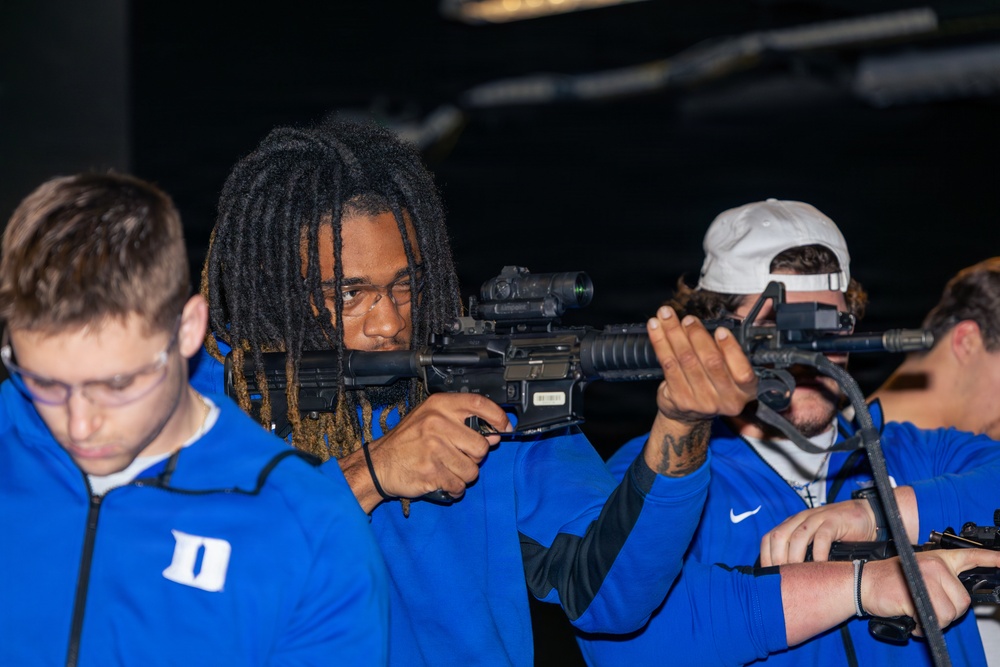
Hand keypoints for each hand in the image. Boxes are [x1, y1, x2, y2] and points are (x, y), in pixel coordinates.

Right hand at [365, 393, 510, 502]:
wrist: (379, 464)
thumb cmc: (407, 441)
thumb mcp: (431, 420)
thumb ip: (463, 424)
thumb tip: (495, 435)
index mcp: (439, 406)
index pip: (479, 403)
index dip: (498, 416)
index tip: (505, 427)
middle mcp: (437, 423)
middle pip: (481, 446)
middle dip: (474, 457)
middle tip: (457, 456)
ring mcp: (434, 448)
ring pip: (472, 470)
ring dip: (463, 474)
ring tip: (446, 468)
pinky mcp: (432, 472)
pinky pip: (459, 485)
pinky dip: (454, 488)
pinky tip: (441, 479)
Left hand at [643, 307, 756, 475]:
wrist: (687, 415)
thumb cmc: (712, 385)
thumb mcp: (729, 375)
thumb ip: (727, 354)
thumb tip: (716, 326)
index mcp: (744, 391)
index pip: (742, 371)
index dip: (730, 348)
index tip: (720, 330)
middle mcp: (726, 400)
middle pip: (711, 361)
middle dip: (697, 335)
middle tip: (689, 320)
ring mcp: (702, 401)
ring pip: (686, 359)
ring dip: (674, 333)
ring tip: (667, 316)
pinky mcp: (679, 398)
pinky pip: (668, 364)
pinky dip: (660, 342)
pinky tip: (656, 328)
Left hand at [760, 487, 918, 565]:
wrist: (864, 516)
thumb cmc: (837, 535)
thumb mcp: (814, 543)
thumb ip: (801, 554)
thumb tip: (788, 580)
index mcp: (791, 524)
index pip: (768, 539)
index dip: (766, 557)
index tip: (768, 577)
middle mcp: (799, 519)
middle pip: (778, 537)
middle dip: (778, 559)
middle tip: (784, 579)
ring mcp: (816, 518)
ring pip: (797, 537)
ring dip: (795, 558)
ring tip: (799, 575)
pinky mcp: (833, 521)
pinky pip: (821, 537)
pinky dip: (818, 553)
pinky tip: (820, 566)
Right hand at [862, 548, 999, 633]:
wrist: (861, 583)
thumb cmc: (887, 580)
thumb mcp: (917, 571)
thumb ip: (940, 580)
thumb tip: (956, 599)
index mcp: (937, 559)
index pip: (970, 556)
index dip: (992, 559)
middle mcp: (935, 566)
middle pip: (962, 601)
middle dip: (948, 613)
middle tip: (928, 610)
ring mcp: (926, 579)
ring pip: (950, 614)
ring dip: (935, 622)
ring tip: (917, 614)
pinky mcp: (916, 594)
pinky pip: (933, 621)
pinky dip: (922, 627)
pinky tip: (910, 618)